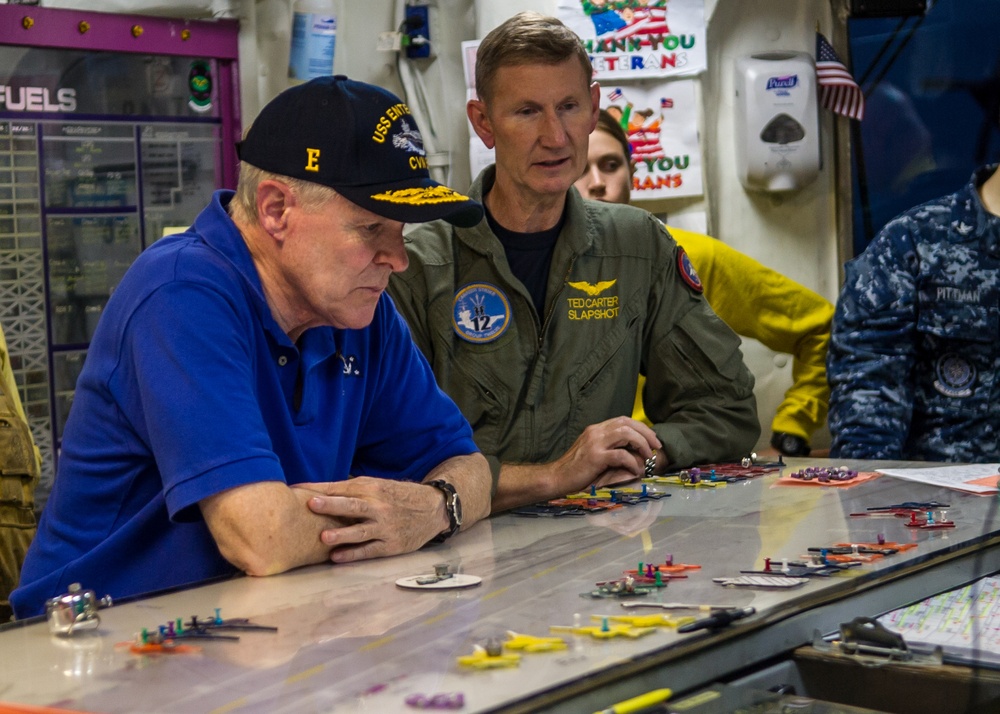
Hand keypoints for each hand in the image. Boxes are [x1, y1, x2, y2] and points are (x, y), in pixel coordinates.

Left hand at [295, 477, 446, 563]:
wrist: (433, 508)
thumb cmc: (399, 496)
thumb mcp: (378, 485)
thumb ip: (352, 489)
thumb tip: (319, 490)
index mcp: (372, 488)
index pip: (341, 488)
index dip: (319, 489)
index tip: (297, 489)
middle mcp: (378, 506)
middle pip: (352, 505)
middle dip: (331, 505)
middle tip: (312, 504)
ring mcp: (385, 527)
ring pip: (361, 531)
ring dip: (342, 534)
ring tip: (324, 537)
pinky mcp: (391, 545)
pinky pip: (369, 550)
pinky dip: (353, 554)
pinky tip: (337, 557)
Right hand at [552, 416, 660, 492]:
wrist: (556, 478)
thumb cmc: (575, 469)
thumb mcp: (592, 452)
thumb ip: (608, 447)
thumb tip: (631, 450)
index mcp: (595, 430)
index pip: (623, 420)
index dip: (640, 427)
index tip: (651, 439)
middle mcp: (595, 432)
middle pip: (627, 423)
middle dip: (646, 433)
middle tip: (656, 446)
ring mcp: (595, 443)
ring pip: (626, 434)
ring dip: (641, 444)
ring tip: (648, 456)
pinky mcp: (595, 457)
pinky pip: (620, 455)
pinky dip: (632, 462)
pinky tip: (635, 470)